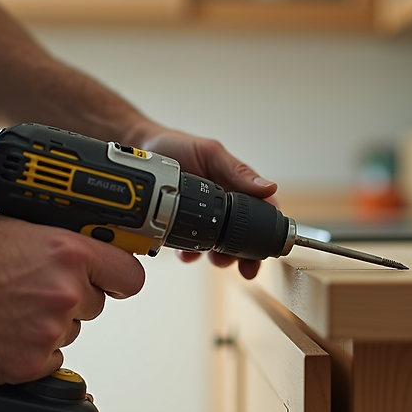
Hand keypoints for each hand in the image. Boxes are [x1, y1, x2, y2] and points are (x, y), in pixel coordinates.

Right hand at [0, 210, 144, 383]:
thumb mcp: (13, 225)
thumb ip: (54, 238)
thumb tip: (78, 242)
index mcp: (67, 252)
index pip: (129, 275)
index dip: (119, 278)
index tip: (112, 280)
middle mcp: (65, 292)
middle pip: (96, 304)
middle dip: (74, 298)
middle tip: (34, 291)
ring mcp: (50, 331)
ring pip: (71, 331)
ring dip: (51, 324)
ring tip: (10, 310)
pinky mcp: (31, 363)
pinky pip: (51, 359)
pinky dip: (33, 351)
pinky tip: (4, 333)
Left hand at [136, 127, 277, 278]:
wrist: (143, 148)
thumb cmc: (178, 145)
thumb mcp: (211, 154)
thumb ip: (237, 171)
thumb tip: (269, 187)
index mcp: (236, 186)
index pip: (262, 211)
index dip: (268, 231)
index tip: (268, 247)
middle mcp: (222, 204)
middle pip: (243, 236)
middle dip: (245, 254)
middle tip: (243, 265)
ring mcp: (203, 217)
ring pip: (220, 246)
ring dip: (220, 257)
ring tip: (214, 257)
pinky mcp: (182, 226)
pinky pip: (191, 246)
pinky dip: (191, 254)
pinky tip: (186, 251)